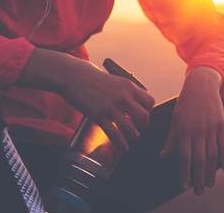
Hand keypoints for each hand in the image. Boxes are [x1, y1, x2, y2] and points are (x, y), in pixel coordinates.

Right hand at [18, 49, 154, 151]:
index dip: (148, 111)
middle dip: (143, 126)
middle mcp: (123, 97)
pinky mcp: (98, 115)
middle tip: (139, 129)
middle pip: (144, 116)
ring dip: (133, 136)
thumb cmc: (92, 77)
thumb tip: (131, 101)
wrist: (73, 76)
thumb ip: (124, 90)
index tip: (142, 115)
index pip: (149, 101)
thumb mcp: (114, 80)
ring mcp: (111, 107)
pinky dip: (120, 143)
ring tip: (131, 139)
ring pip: (130, 128)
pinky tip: (122, 147)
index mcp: (129, 86)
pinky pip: (114, 134)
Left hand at [160, 67, 223, 194]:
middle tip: (198, 192)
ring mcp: (211, 128)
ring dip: (211, 172)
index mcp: (183, 131)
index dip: (184, 173)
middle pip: (199, 160)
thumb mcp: (174, 120)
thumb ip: (170, 140)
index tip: (184, 186)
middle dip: (198, 178)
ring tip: (210, 184)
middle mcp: (197, 131)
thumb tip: (163, 157)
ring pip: (212, 155)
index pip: (184, 157)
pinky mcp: (221, 124)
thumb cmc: (185, 104)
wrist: (202, 85)